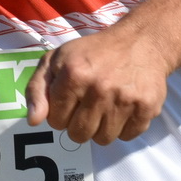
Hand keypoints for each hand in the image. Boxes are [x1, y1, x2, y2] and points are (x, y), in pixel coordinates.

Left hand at [24, 27, 175, 145]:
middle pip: (79, 135)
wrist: (140, 41)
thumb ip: (37, 89)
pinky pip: (127, 137)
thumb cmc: (92, 52)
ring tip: (104, 106)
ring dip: (101, 128)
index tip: (69, 101)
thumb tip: (34, 121)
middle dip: (78, 125)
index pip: (55, 121)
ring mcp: (124, 100)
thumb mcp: (55, 59)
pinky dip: (123, 128)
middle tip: (86, 106)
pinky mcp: (146, 107)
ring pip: (103, 139)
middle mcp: (99, 89)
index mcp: (73, 75)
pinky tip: (122, 108)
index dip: (60, 113)